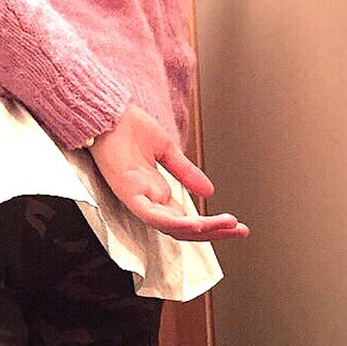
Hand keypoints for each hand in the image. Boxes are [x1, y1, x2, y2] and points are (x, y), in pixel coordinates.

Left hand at [90, 106, 248, 241]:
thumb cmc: (127, 128)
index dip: (213, 224)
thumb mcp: (167, 151)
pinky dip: (175, 223)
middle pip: (184, 229)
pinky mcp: (128, 194)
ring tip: (225, 226)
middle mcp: (149, 200)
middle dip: (215, 232)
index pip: (188, 219)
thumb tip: (209, 191)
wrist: (106, 113)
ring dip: (201, 229)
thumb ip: (186, 172)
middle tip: (240, 231)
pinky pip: (153, 216)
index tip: (236, 225)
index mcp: (157, 192)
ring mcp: (138, 199)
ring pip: (172, 227)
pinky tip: (195, 224)